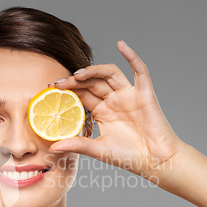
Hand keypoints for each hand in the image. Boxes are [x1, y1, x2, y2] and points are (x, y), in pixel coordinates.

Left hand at [49, 40, 185, 182]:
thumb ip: (77, 145)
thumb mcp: (99, 150)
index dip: (67, 90)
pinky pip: (140, 71)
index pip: (82, 94)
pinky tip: (121, 45)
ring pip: (110, 74)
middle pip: (92, 82)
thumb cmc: (129, 157)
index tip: (50, 89)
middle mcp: (114, 100)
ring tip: (78, 75)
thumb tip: (52, 148)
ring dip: (94, 70)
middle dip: (74, 81)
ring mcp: (129, 95)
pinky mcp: (144, 94)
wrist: (155, 162)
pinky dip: (132, 56)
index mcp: (102, 112)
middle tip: (58, 84)